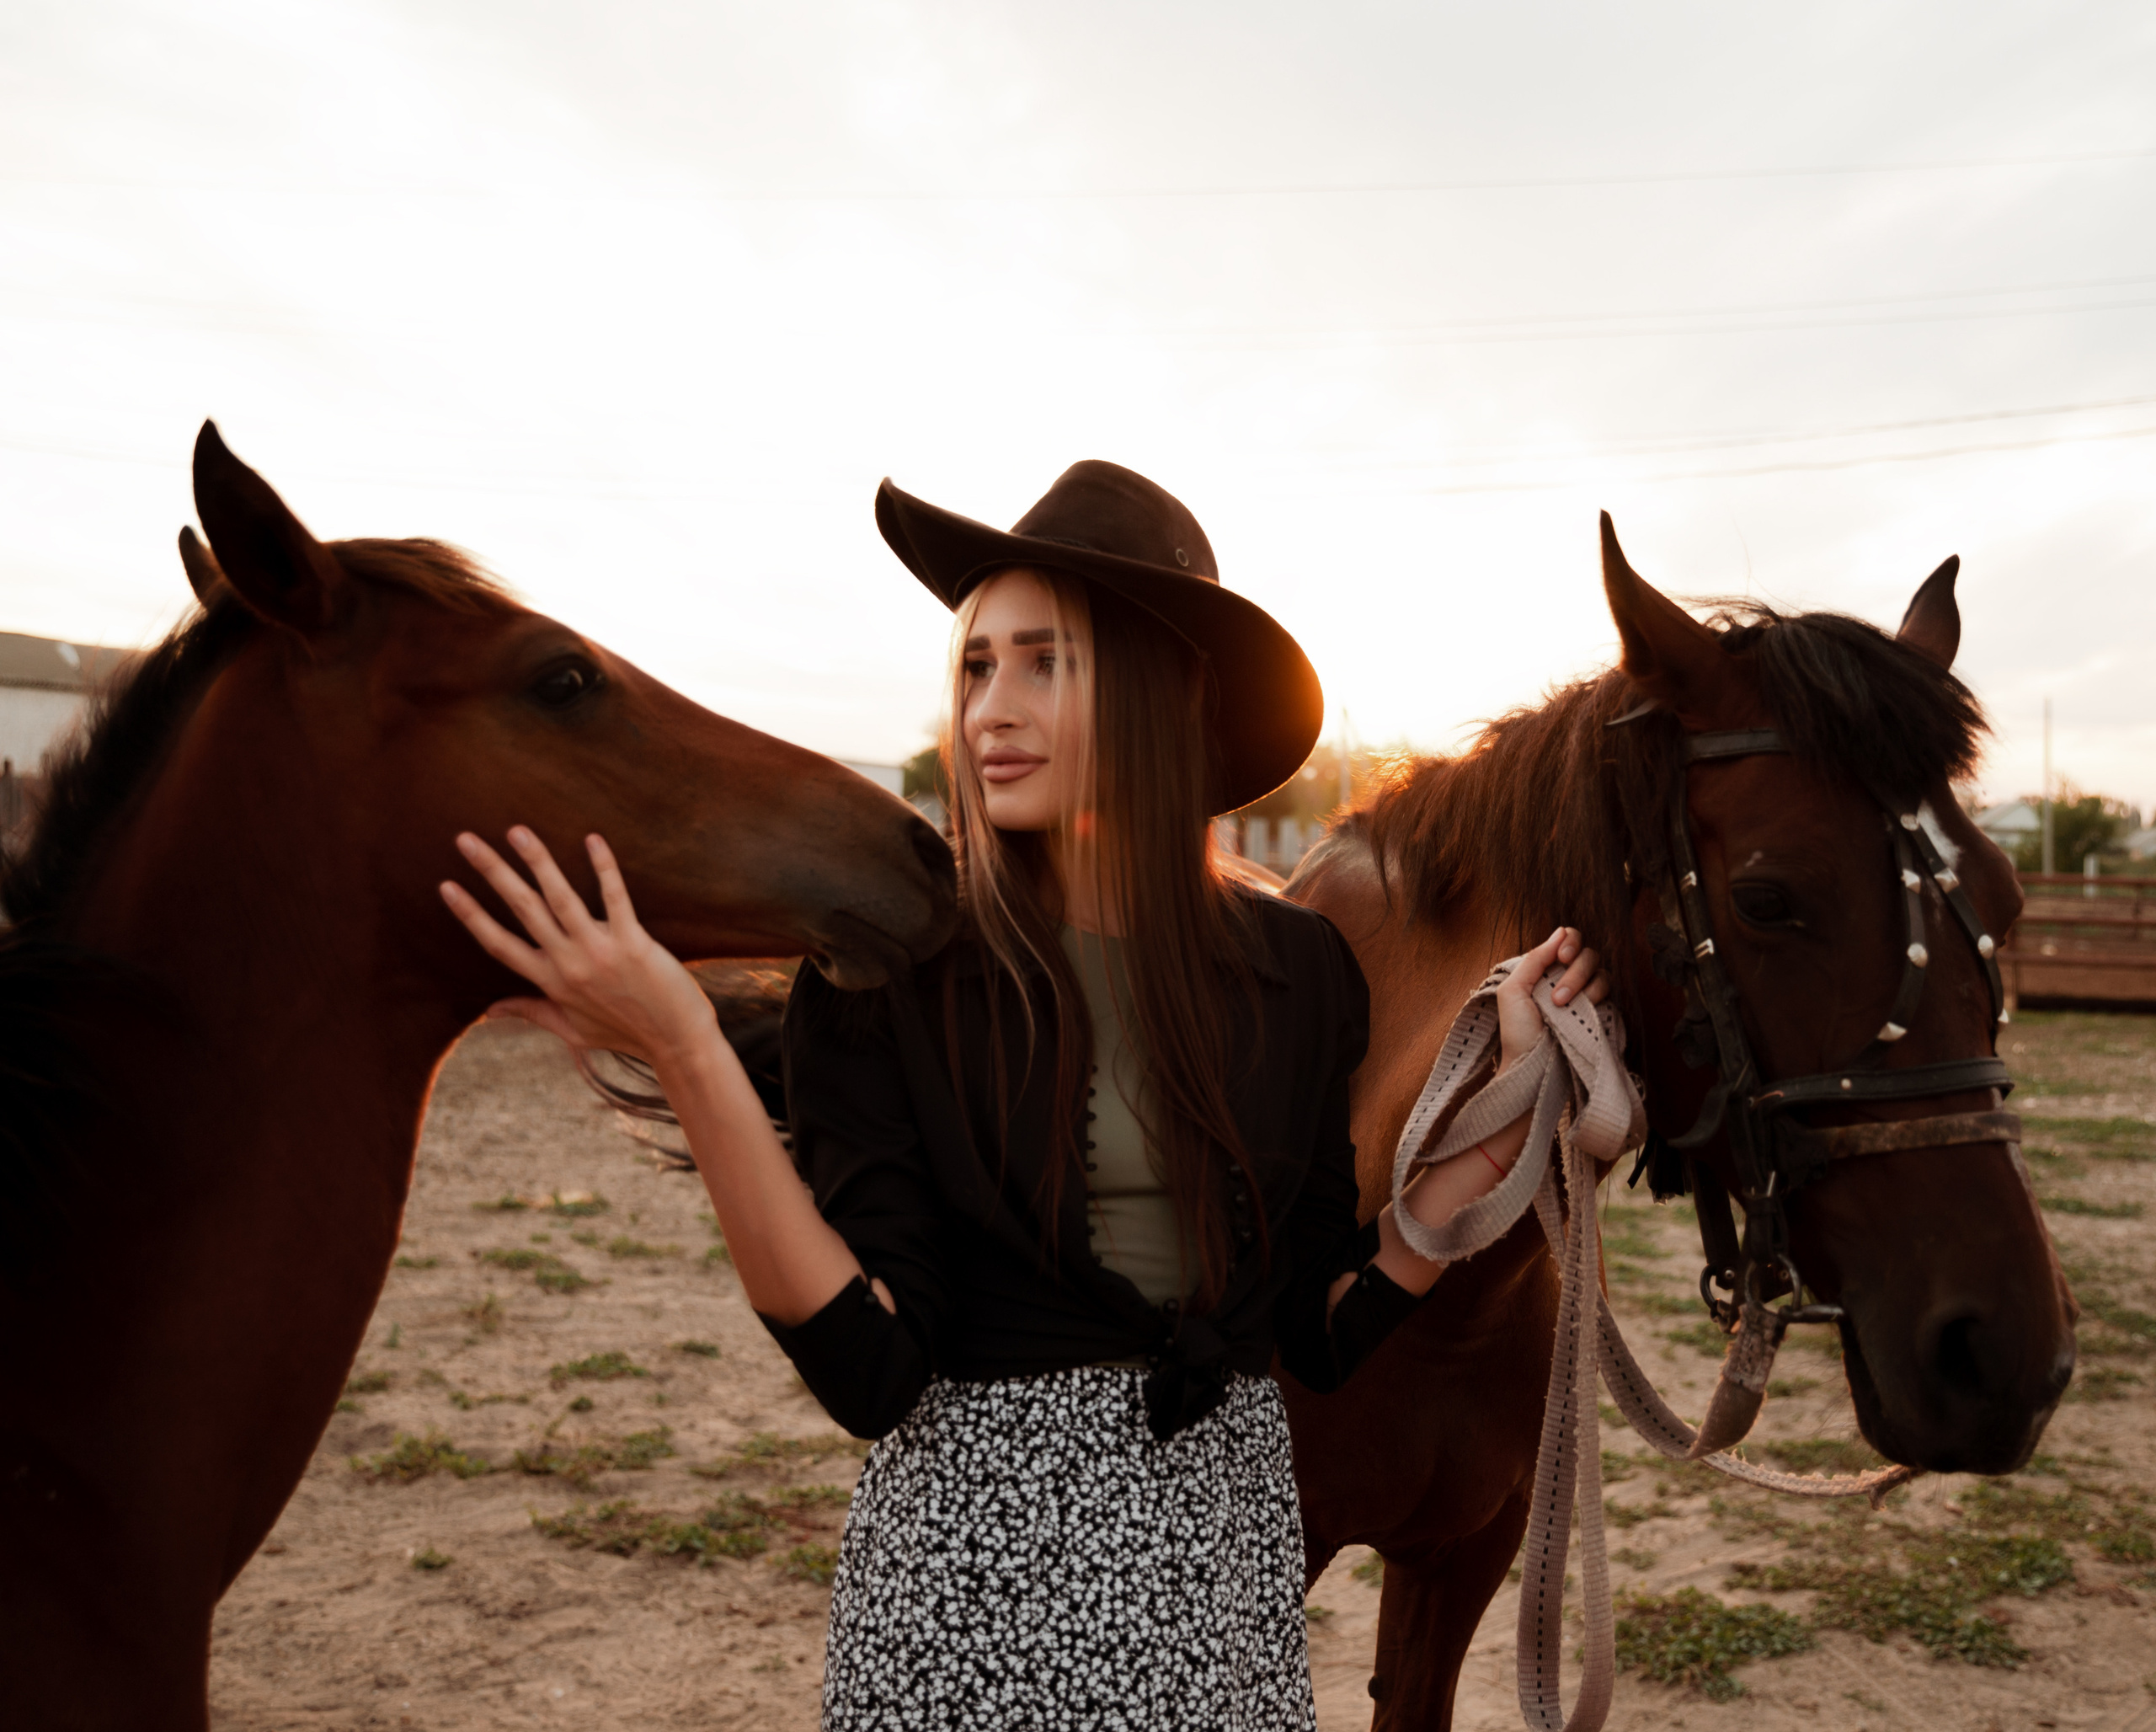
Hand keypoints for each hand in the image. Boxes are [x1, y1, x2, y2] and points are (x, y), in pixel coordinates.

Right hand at [438, 827, 716, 1068]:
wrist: (676, 1044)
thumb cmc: (625, 1034)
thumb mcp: (570, 1029)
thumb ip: (529, 1012)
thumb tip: (488, 1010)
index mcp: (549, 982)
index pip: (498, 943)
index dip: (470, 915)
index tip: (445, 886)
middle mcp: (567, 964)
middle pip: (521, 909)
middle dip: (491, 872)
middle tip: (465, 839)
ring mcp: (599, 953)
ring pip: (560, 898)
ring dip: (537, 861)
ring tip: (517, 831)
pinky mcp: (633, 944)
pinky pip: (615, 899)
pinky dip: (604, 868)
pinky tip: (593, 839)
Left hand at [1496, 926, 1610, 1072]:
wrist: (1530, 1065)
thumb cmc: (1517, 1030)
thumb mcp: (1513, 990)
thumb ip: (1534, 959)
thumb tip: (1560, 931)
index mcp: (1546, 969)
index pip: (1568, 940)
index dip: (1571, 941)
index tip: (1562, 957)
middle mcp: (1568, 978)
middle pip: (1588, 954)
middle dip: (1575, 971)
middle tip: (1558, 996)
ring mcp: (1585, 995)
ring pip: (1600, 971)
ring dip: (1583, 985)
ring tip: (1563, 1006)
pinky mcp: (1599, 1011)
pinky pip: (1609, 992)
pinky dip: (1596, 997)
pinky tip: (1581, 1010)